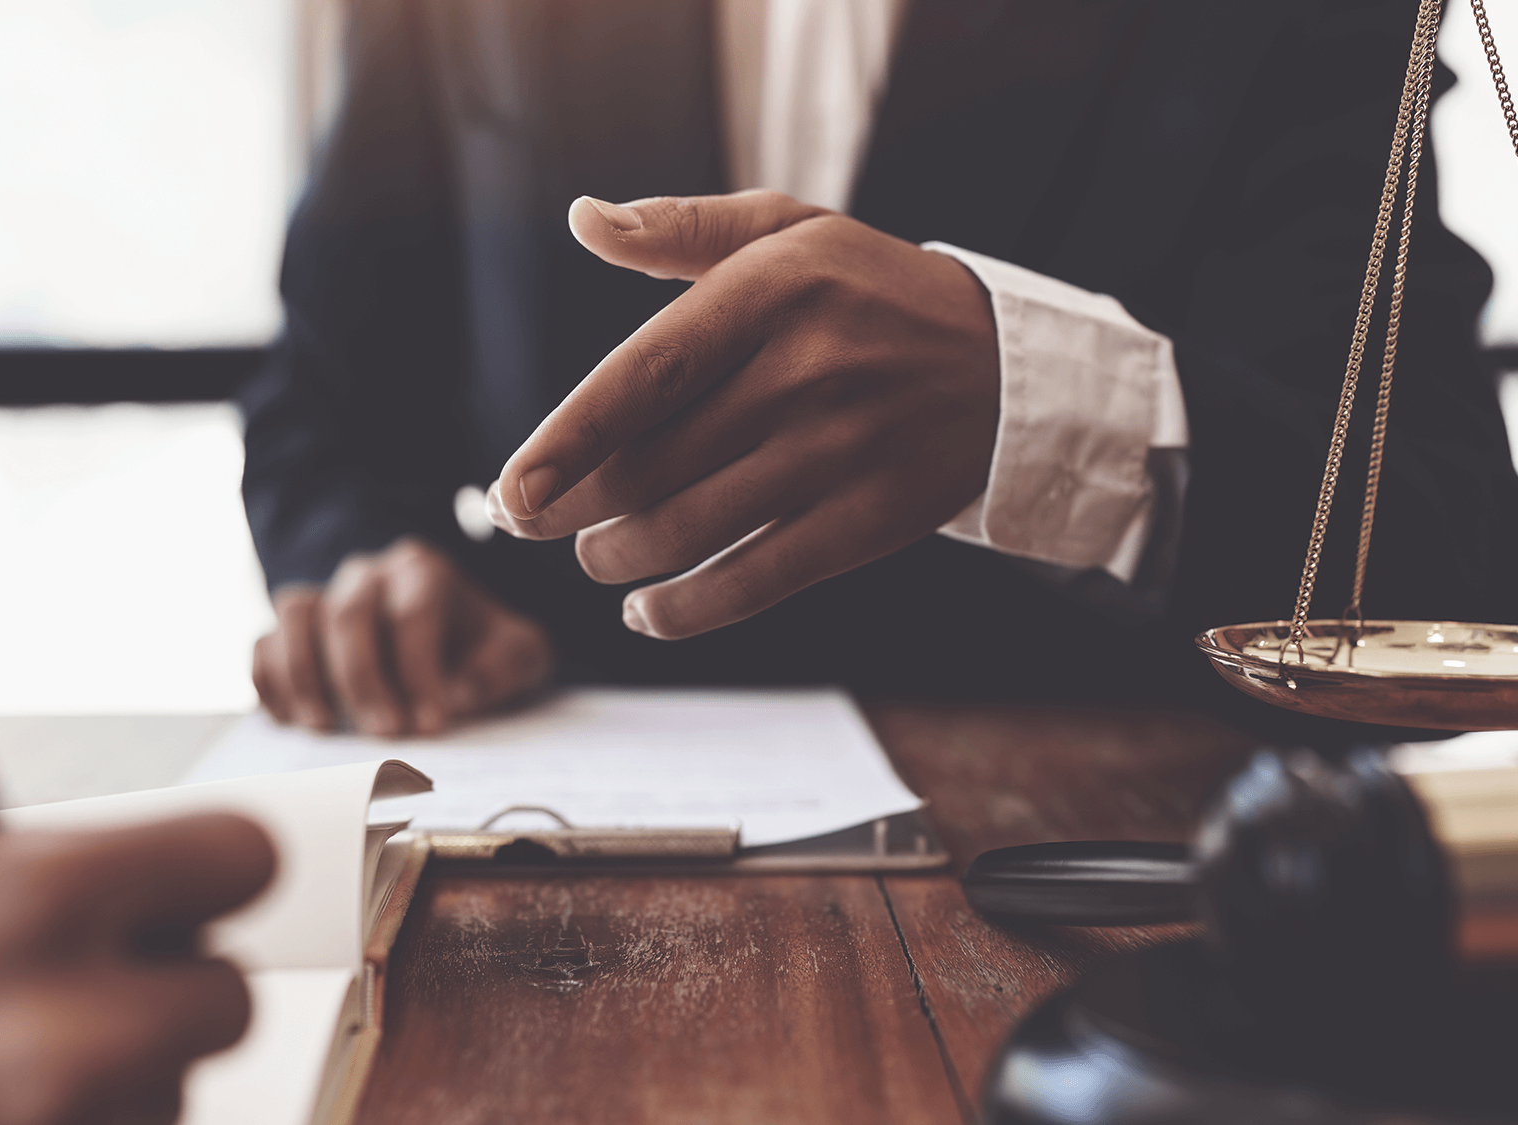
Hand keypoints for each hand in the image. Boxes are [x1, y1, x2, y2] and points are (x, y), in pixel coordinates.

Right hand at [0, 814, 275, 1124]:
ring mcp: (60, 1108)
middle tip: (103, 984)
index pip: (249, 860)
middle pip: (234, 998)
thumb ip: (126, 876)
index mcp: (53, 891)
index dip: (212, 875)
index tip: (183, 892)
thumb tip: (241, 890)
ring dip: (130, 1070)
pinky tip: (20, 1096)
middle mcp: (68, 1010)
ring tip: (23, 1048)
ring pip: (181, 1086)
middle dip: (178, 992)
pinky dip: (97, 1116)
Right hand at [252, 538, 552, 736]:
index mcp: (421, 571)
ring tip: (325, 729)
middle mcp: (366, 575)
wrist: (451, 648)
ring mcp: (323, 598)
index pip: (413, 611)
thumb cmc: (483, 652)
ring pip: (294, 615)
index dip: (419, 669)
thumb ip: (506, 665)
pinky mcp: (290, 632)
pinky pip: (262, 643)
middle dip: (363, 678)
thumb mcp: (520, 655)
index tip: (431, 724)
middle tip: (384, 733)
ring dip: (304, 675)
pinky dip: (269, 681)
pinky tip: (291, 720)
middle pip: (348, 613)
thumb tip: (458, 692)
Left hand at [486, 191, 999, 639]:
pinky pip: (757, 581)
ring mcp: (844, 449)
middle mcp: (808, 369)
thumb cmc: (870, 294)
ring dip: (619, 558)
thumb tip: (586, 220)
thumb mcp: (790, 231)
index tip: (510, 488)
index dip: (567, 439)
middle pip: (655, 464)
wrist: (1006, 366)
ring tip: (595, 557)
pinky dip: (687, 608)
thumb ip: (684, 228)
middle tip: (531, 521)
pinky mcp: (873, 518)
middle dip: (573, 508)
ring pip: (693, 529)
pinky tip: (649, 610)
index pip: (644, 373)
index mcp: (774, 288)